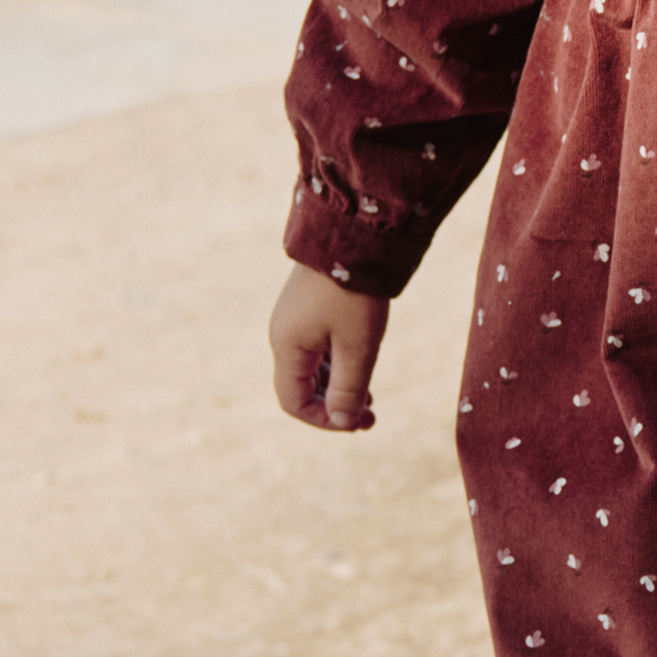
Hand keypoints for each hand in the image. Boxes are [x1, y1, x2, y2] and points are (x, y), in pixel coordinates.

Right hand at [270, 264, 390, 432]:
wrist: (353, 233)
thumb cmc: (354, 292)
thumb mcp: (357, 346)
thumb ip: (348, 388)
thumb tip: (341, 421)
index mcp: (287, 347)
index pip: (293, 402)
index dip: (323, 420)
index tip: (358, 423)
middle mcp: (284, 335)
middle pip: (302, 387)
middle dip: (334, 406)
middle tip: (372, 417)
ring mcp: (295, 319)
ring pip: (312, 369)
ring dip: (338, 386)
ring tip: (371, 396)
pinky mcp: (309, 307)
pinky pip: (318, 347)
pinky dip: (337, 364)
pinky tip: (361, 367)